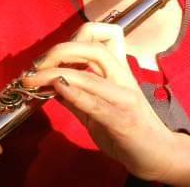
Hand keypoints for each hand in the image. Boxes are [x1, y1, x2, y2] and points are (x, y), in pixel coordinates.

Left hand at [21, 23, 189, 186]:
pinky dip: (73, 92)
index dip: (77, 36)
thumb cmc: (128, 130)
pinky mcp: (122, 118)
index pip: (105, 37)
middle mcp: (124, 78)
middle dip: (60, 50)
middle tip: (36, 65)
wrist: (157, 153)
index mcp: (120, 72)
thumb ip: (77, 97)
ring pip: (90, 74)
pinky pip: (94, 102)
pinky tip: (57, 89)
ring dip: (54, 73)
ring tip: (32, 80)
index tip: (53, 54)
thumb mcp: (98, 110)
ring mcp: (124, 97)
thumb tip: (50, 84)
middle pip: (95, 48)